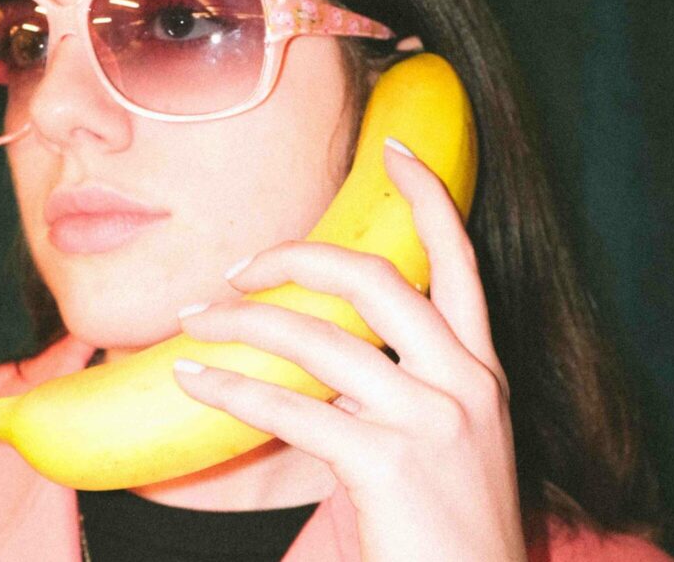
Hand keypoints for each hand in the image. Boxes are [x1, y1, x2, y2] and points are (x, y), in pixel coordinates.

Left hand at [174, 141, 526, 560]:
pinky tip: (195, 380)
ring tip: (192, 323)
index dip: (428, 196)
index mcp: (481, 371)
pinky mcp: (390, 465)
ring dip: (242, 322)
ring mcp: (431, 421)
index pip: (461, 260)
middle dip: (295, 256)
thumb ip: (395, 385)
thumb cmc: (446, 529)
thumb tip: (309, 347)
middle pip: (373, 278)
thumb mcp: (442, 441)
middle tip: (238, 266)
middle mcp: (466, 383)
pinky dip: (233, 389)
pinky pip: (292, 409)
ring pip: (320, 338)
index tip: (393, 149)